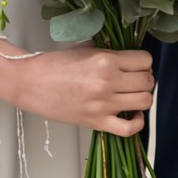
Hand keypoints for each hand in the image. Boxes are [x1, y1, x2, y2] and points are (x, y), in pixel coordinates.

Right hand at [9, 41, 155, 137]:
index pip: (145, 60)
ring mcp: (104, 105)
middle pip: (147, 81)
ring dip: (142, 97)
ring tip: (131, 94)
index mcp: (106, 60)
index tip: (135, 64)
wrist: (30, 83)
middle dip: (143, 78)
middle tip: (132, 79)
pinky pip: (130, 128)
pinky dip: (137, 122)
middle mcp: (108, 82)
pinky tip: (132, 113)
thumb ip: (108, 51)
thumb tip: (127, 54)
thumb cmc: (53, 65)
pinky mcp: (97, 122)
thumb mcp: (84, 48)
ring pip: (144, 101)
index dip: (142, 62)